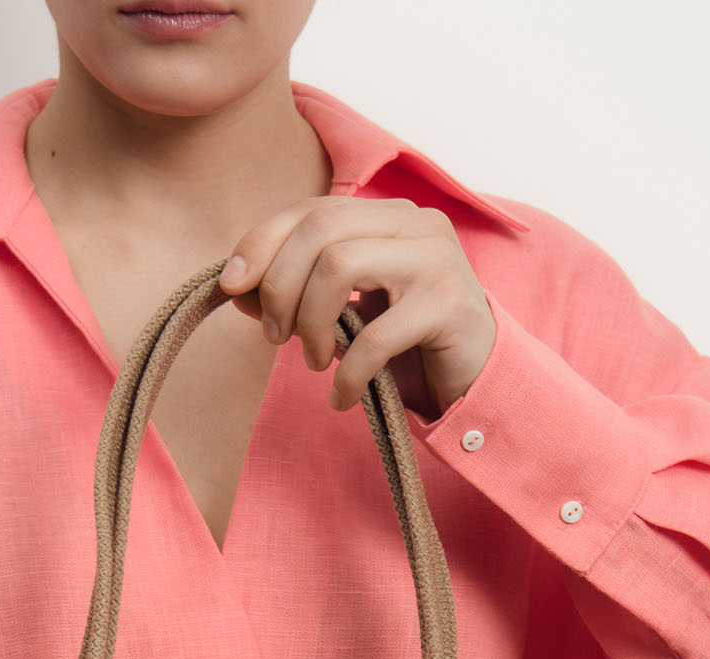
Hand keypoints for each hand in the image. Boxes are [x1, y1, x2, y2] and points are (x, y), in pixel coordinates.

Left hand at [218, 195, 495, 419]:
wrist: (478, 376)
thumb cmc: (407, 342)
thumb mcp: (348, 310)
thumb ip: (298, 290)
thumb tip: (238, 287)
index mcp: (386, 215)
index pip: (310, 210)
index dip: (261, 243)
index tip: (231, 286)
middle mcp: (414, 223)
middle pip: (319, 231)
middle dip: (281, 287)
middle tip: (276, 337)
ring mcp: (435, 259)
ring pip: (341, 268)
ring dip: (311, 324)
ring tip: (314, 361)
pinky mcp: (448, 306)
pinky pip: (374, 338)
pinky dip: (346, 374)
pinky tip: (340, 397)